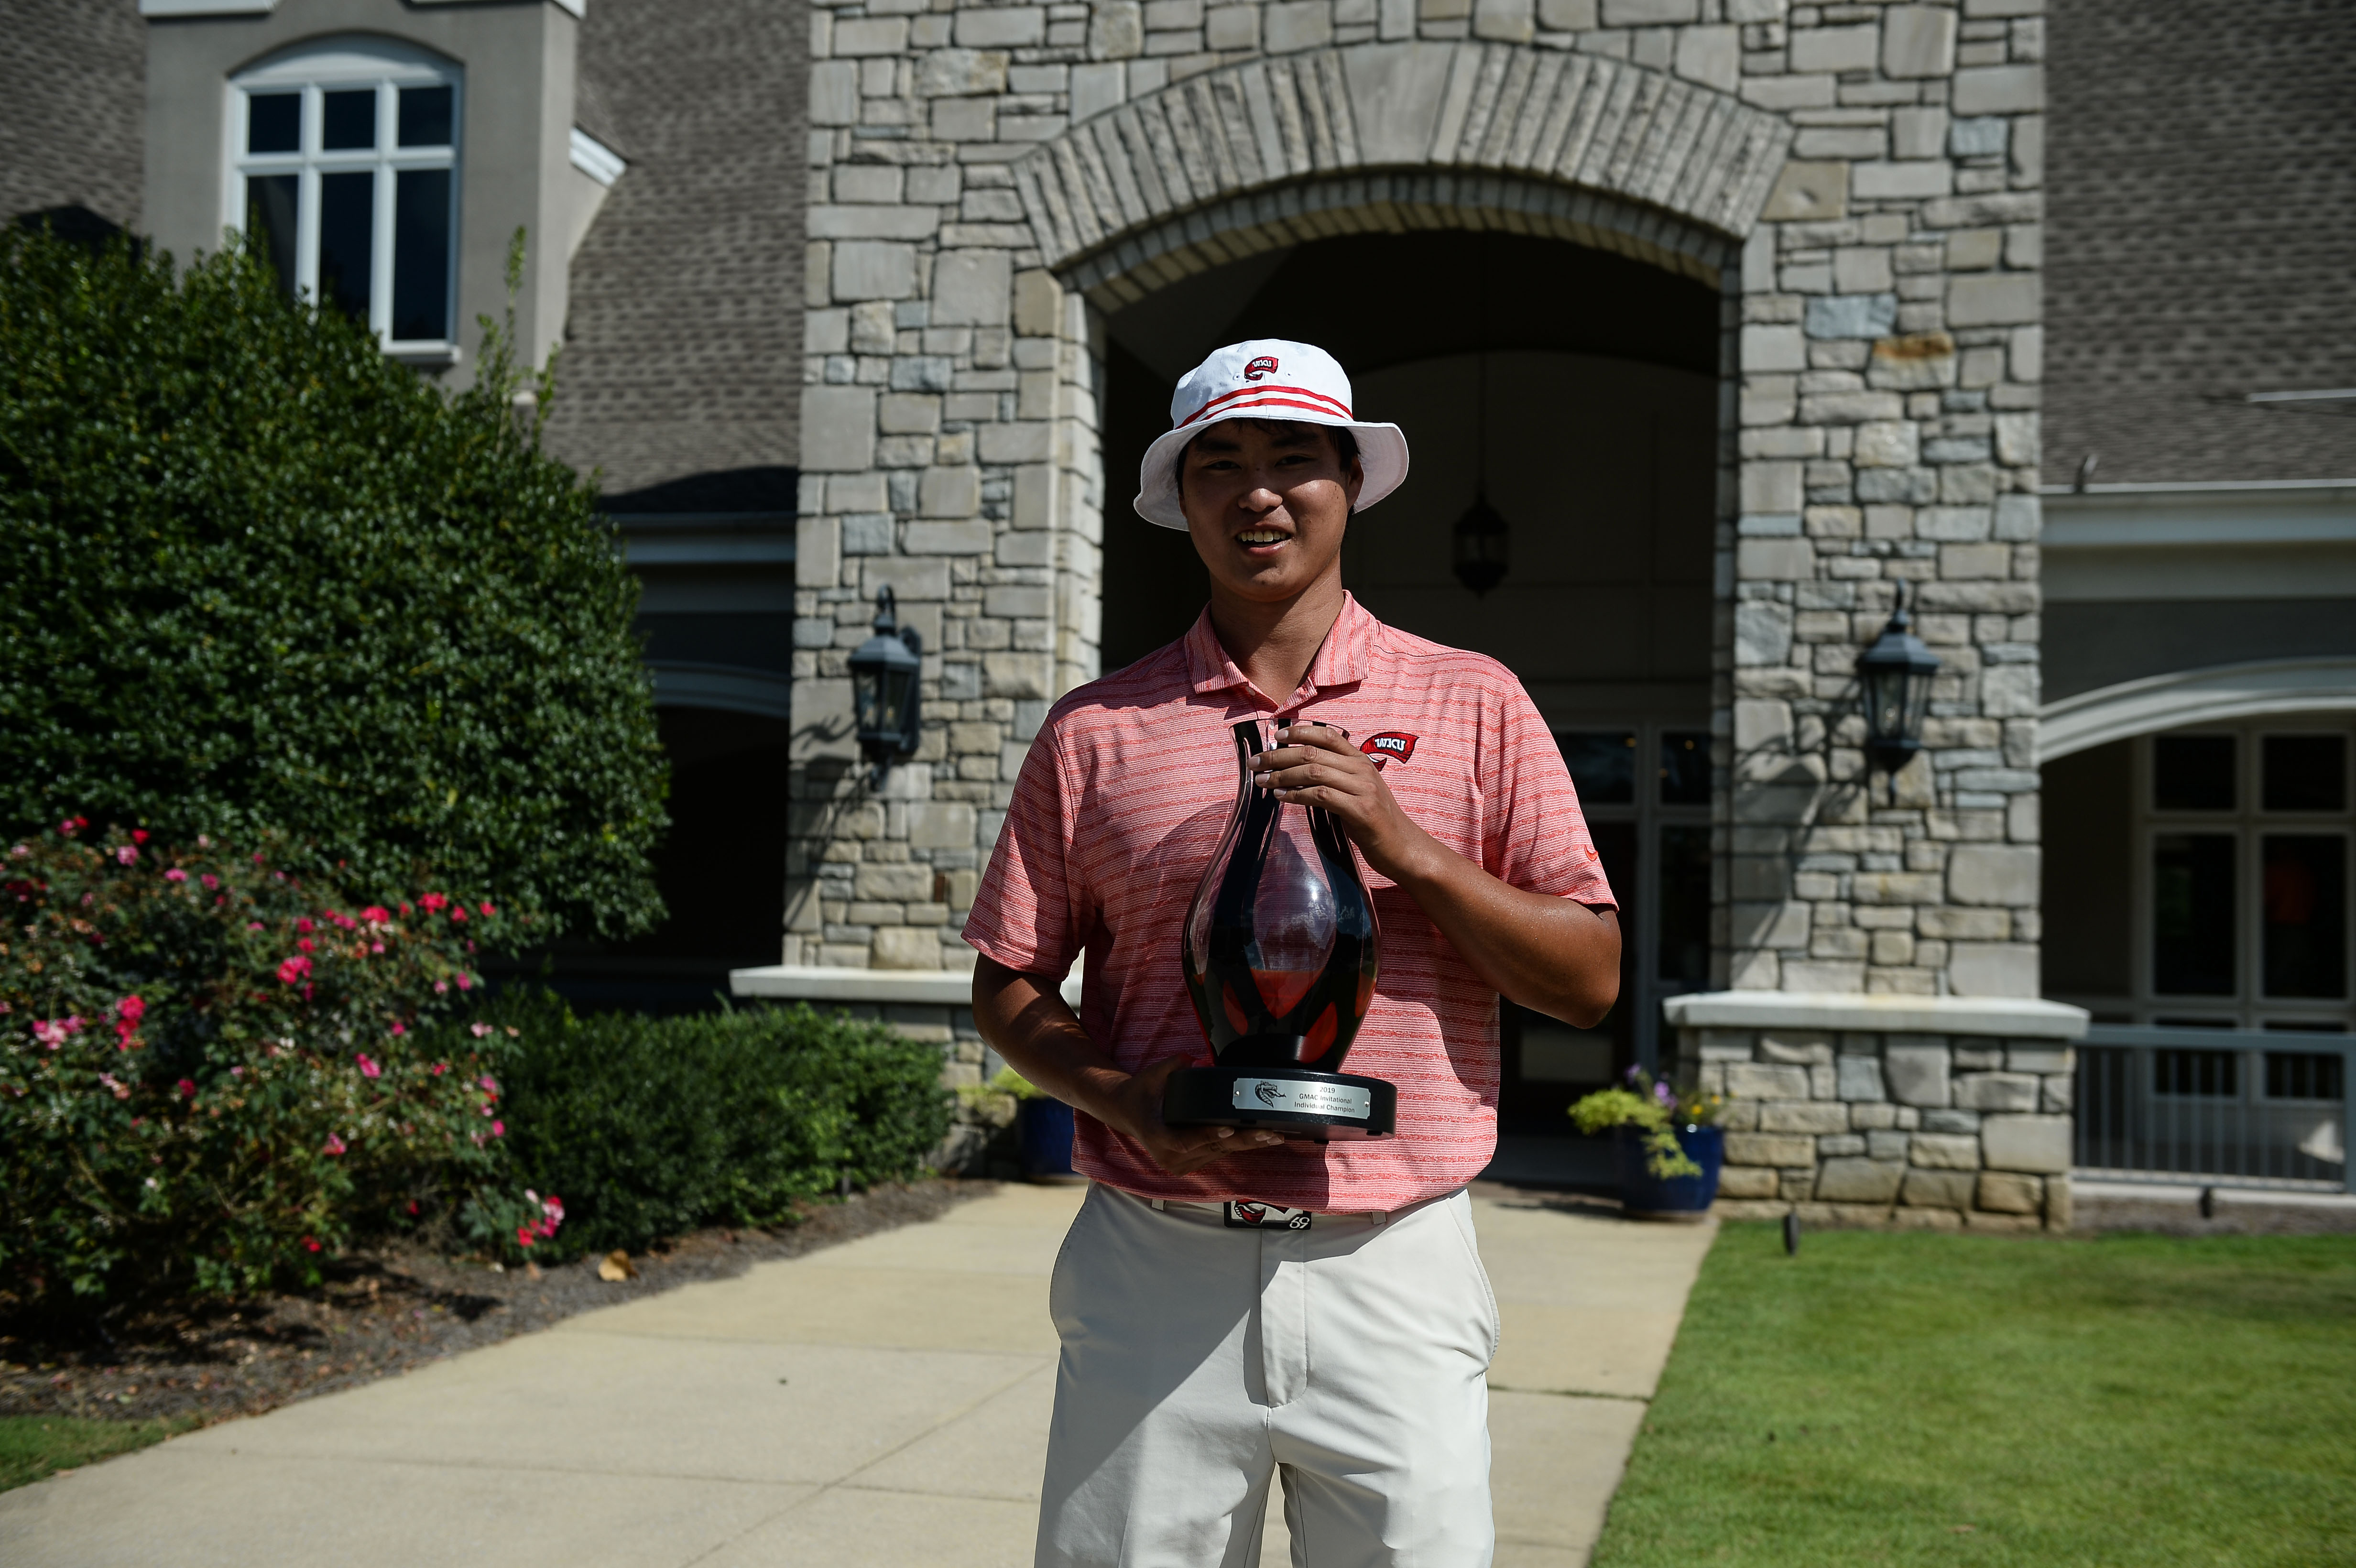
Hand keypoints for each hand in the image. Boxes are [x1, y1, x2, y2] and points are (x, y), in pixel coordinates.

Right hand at [1099, 1055, 1284, 1175]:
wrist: (1126, 1113)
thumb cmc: (1140, 1093)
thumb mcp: (1151, 1076)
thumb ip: (1170, 1066)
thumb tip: (1190, 1058)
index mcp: (1155, 1134)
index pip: (1183, 1140)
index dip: (1207, 1135)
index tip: (1228, 1127)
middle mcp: (1167, 1154)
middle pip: (1210, 1148)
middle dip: (1242, 1140)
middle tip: (1268, 1133)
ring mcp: (1177, 1163)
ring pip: (1217, 1153)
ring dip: (1245, 1145)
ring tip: (1272, 1136)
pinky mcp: (1187, 1164)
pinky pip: (1215, 1154)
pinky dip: (1236, 1146)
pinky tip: (1258, 1140)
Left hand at [1250, 721, 1437, 883]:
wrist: (1403, 846)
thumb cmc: (1374, 820)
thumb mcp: (1357, 790)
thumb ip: (1335, 775)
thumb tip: (1296, 770)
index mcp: (1360, 760)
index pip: (1327, 735)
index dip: (1299, 731)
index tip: (1275, 735)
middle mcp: (1362, 769)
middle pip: (1313, 753)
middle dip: (1279, 756)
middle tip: (1256, 762)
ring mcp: (1362, 788)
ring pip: (1313, 772)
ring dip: (1282, 776)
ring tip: (1262, 781)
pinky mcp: (1360, 810)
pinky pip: (1321, 795)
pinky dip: (1297, 795)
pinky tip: (1281, 797)